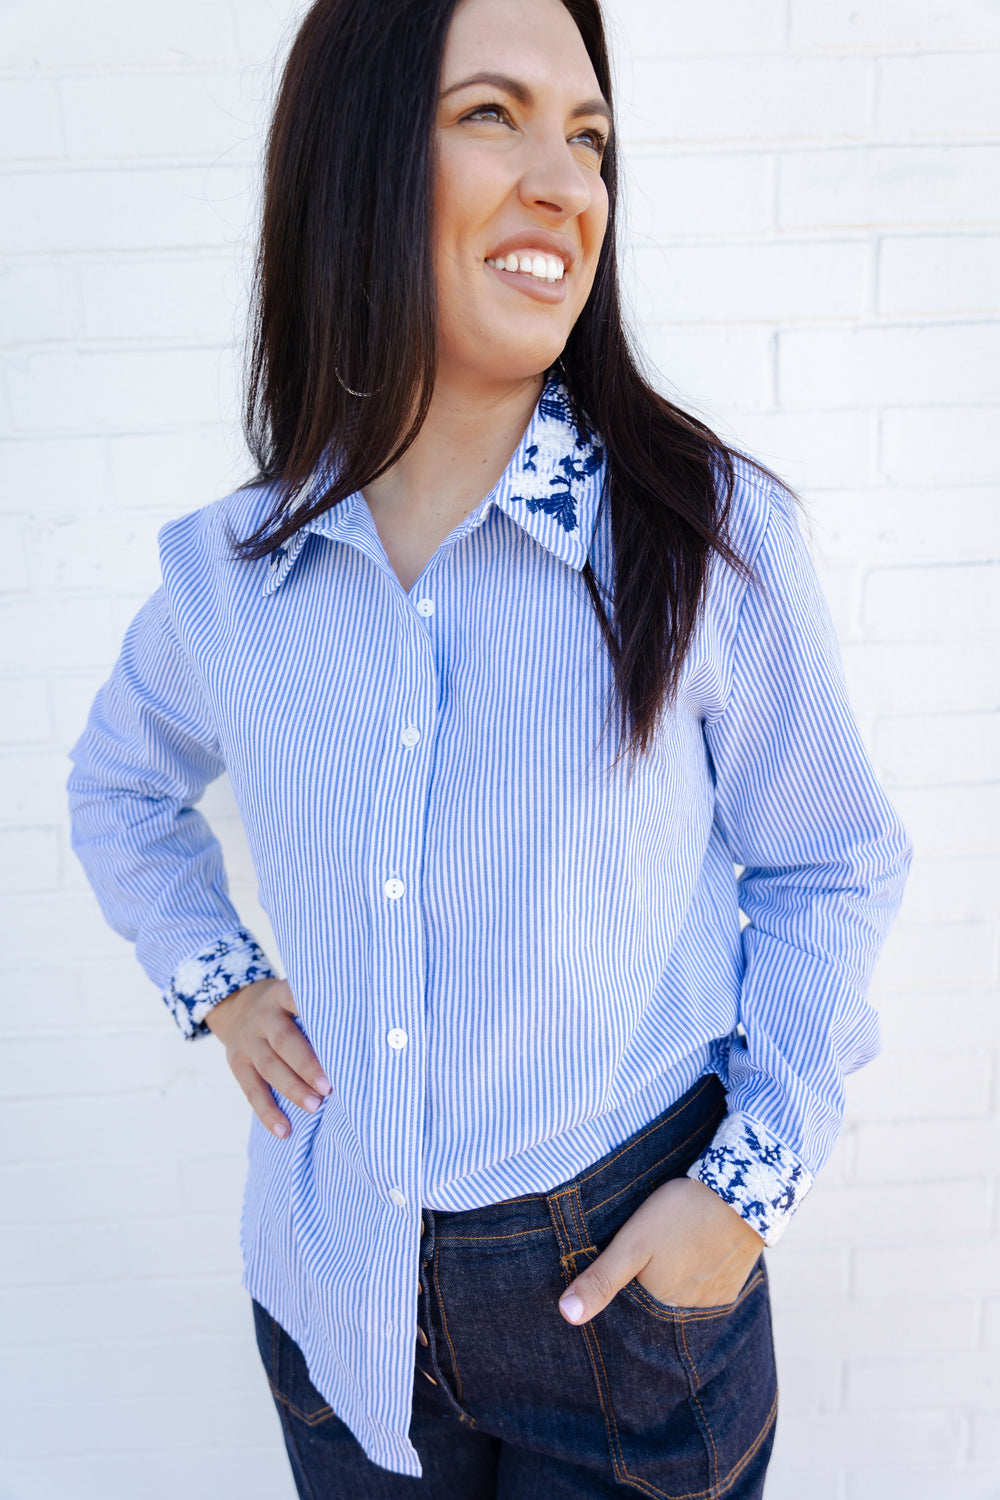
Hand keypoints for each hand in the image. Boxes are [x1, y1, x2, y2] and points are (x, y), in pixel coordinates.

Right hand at [204, 977, 330, 1138]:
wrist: (237, 1007)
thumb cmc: (286, 1009)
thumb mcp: (295, 997)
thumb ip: (320, 1012)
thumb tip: (367, 1038)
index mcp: (281, 995)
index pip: (296, 998)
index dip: (311, 1012)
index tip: (338, 1028)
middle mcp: (263, 1017)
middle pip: (284, 1040)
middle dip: (307, 1065)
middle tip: (329, 1087)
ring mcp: (248, 1041)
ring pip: (270, 1067)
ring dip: (293, 1089)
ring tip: (314, 1106)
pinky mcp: (237, 1064)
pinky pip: (251, 1091)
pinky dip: (268, 1113)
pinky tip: (284, 1130)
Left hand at [558, 1176, 763, 1324]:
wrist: (740, 1195)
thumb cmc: (680, 1215)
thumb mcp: (632, 1243)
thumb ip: (601, 1279)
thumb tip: (566, 1315)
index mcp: (660, 1306)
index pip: (631, 1312)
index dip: (623, 1291)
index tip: (622, 1270)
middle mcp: (688, 1314)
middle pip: (657, 1306)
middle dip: (647, 1290)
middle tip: (648, 1257)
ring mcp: (712, 1302)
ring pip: (681, 1298)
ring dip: (672, 1284)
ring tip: (667, 1255)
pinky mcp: (731, 1287)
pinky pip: (705, 1292)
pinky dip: (695, 1278)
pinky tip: (691, 1256)